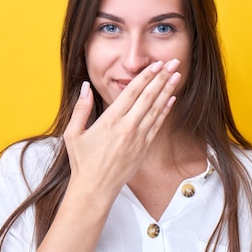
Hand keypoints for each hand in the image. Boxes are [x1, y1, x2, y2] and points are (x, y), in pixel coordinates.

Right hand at [62, 59, 181, 199]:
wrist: (95, 188)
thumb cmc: (83, 162)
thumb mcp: (74, 133)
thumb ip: (81, 108)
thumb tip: (85, 86)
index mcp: (110, 121)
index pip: (132, 92)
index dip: (146, 76)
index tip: (155, 64)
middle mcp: (127, 127)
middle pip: (148, 97)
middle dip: (162, 78)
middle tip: (173, 63)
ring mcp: (138, 138)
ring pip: (156, 109)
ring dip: (168, 91)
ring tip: (177, 76)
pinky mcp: (144, 148)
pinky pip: (157, 125)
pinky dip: (165, 110)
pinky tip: (172, 99)